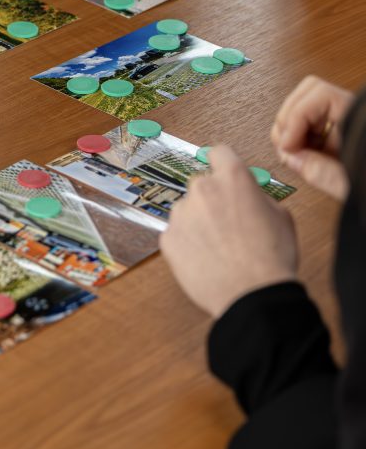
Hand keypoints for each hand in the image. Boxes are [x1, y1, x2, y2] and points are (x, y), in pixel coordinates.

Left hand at [160, 146, 298, 317]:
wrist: (252, 295)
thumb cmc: (271, 258)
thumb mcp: (281, 216)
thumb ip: (257, 195)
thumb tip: (248, 193)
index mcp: (233, 179)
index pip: (219, 152)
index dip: (222, 162)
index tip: (221, 169)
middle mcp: (202, 189)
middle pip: (202, 185)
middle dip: (212, 199)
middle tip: (228, 224)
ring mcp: (181, 214)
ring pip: (187, 211)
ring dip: (198, 223)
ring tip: (219, 248)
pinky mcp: (167, 237)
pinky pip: (177, 234)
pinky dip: (187, 243)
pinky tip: (206, 259)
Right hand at [271, 75, 352, 198]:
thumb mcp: (356, 186)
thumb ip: (323, 172)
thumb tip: (291, 158)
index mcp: (360, 119)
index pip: (317, 95)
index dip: (294, 119)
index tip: (288, 146)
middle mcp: (353, 114)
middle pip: (307, 95)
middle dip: (289, 121)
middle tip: (288, 149)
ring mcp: (348, 122)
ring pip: (305, 107)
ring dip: (292, 130)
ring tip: (296, 156)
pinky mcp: (343, 134)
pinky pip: (312, 125)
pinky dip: (300, 139)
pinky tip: (305, 158)